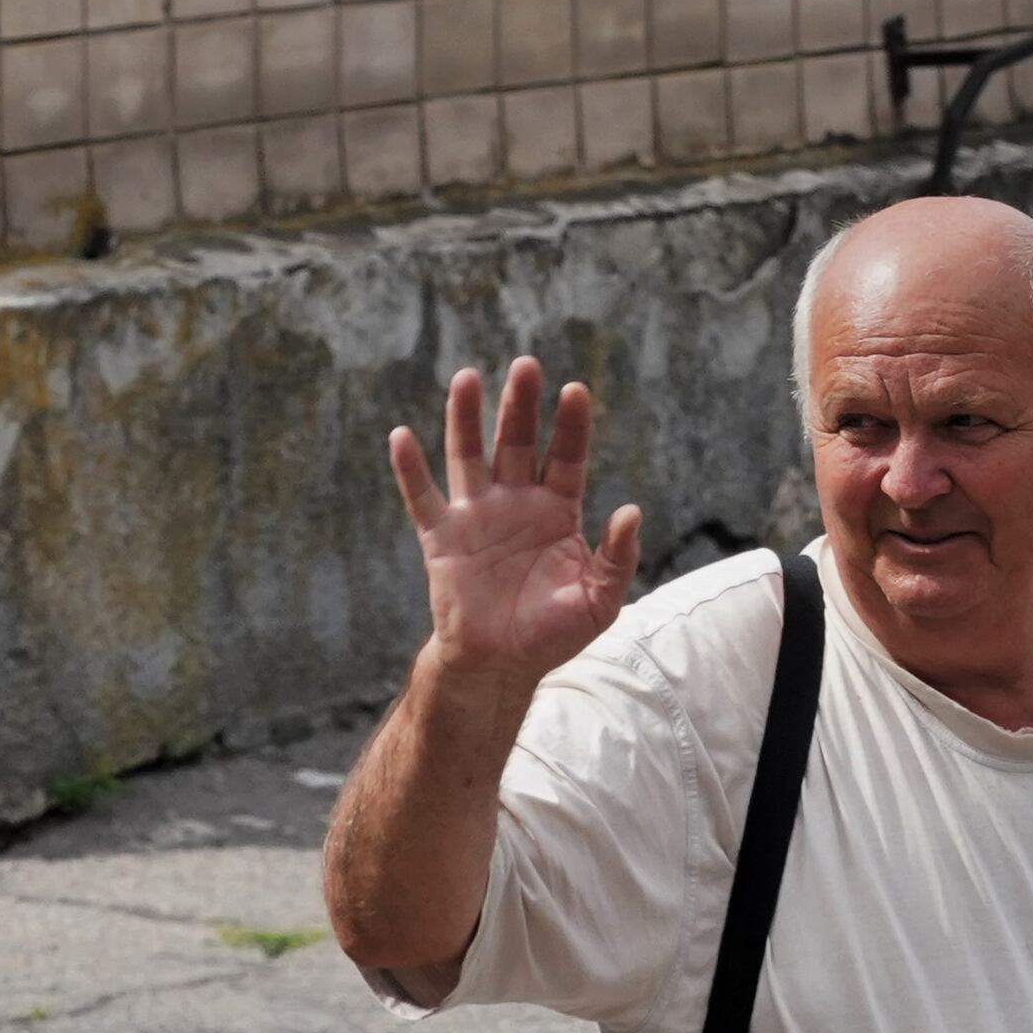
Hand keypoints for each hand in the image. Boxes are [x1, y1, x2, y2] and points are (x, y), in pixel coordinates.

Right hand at [387, 358, 647, 694]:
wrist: (501, 667)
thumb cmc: (551, 634)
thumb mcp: (599, 600)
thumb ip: (618, 558)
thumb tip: (631, 511)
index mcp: (557, 511)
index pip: (566, 457)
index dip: (571, 426)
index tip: (574, 391)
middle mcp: (515, 502)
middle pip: (517, 442)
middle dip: (521, 405)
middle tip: (525, 365)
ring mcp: (476, 516)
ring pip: (469, 456)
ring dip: (466, 417)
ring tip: (467, 378)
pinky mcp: (441, 538)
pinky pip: (422, 498)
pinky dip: (410, 469)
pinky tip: (401, 436)